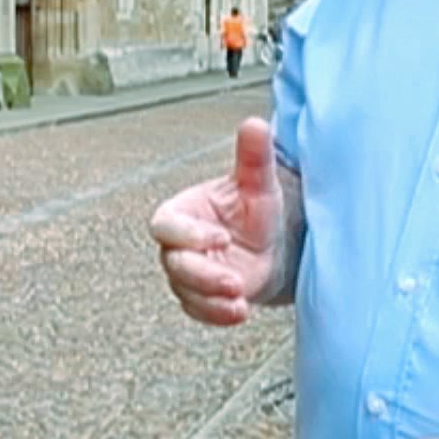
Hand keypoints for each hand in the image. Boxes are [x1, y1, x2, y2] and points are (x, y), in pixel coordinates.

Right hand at [147, 118, 279, 327]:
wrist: (271, 246)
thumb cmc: (256, 210)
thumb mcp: (258, 183)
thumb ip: (253, 157)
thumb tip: (256, 124)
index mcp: (181, 213)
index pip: (167, 226)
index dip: (189, 235)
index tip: (220, 239)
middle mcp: (178, 246)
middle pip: (174, 264)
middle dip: (203, 275)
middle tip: (234, 280)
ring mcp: (187, 275)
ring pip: (186, 291)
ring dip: (212, 300)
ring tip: (240, 299)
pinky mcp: (200, 298)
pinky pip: (199, 311)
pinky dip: (217, 315)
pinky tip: (240, 312)